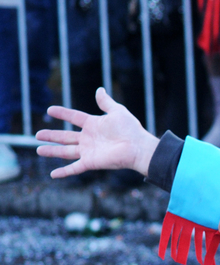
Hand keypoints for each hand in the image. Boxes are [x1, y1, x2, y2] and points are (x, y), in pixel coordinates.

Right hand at [36, 87, 158, 178]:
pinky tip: (52, 175)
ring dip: (52, 151)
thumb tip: (99, 89)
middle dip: (51, 136)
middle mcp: (89, 138)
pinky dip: (64, 172)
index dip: (63, 113)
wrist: (138, 147)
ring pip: (65, 151)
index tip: (50, 110)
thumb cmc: (130, 129)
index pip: (74, 117)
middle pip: (66, 137)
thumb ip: (106, 102)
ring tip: (38, 149)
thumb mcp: (117, 111)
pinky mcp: (91, 162)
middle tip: (37, 134)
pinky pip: (74, 168)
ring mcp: (89, 151)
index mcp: (94, 125)